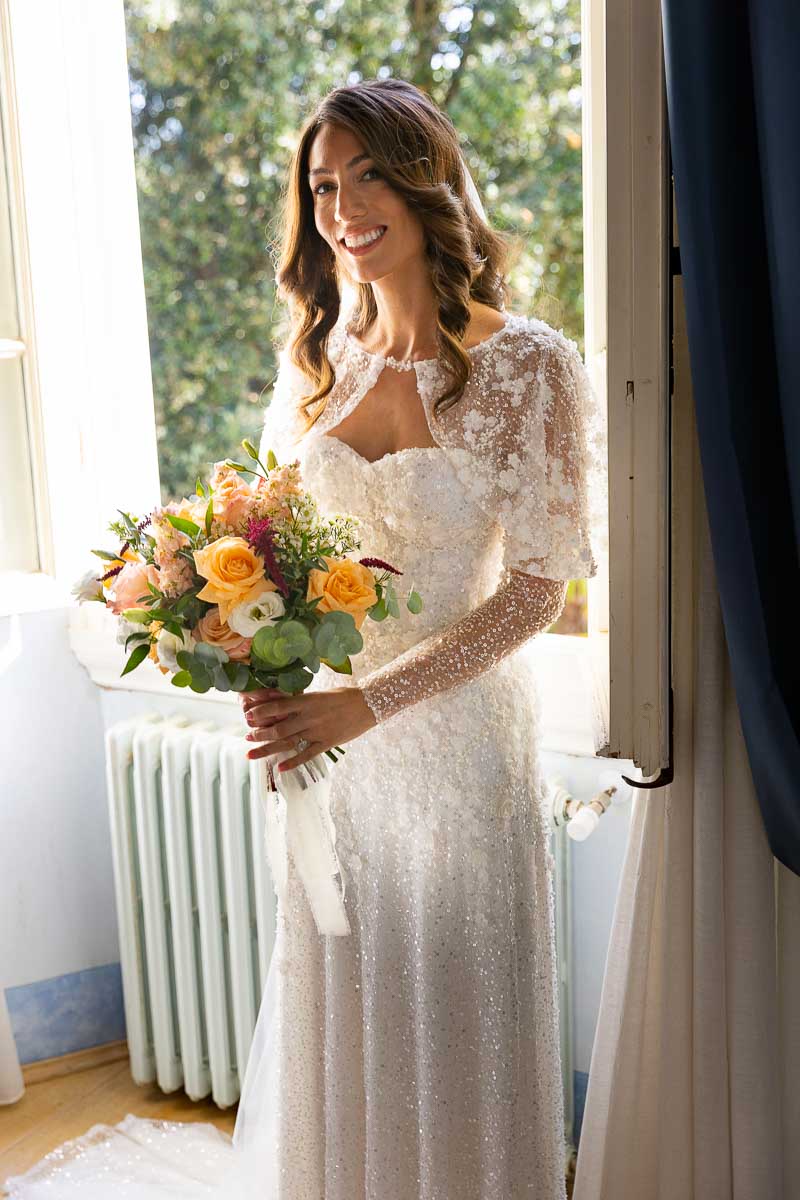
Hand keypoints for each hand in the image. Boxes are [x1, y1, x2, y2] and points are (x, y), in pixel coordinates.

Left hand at [240, 685, 376, 771]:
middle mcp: (310, 717)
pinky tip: (280, 768)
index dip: (261, 712)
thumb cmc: (344, 696)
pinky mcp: (327, 743)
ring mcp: (318, 731)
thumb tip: (282, 705)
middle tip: (247, 738)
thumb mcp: (320, 694)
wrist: (368, 705)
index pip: (278, 706)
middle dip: (260, 734)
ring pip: (288, 742)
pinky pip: (307, 754)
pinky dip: (293, 762)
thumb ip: (302, 702)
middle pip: (279, 728)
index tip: (248, 716)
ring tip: (252, 754)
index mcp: (307, 701)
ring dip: (268, 749)